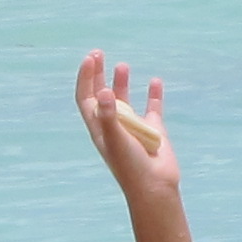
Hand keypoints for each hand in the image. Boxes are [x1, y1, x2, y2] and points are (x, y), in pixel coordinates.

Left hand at [75, 49, 179, 200]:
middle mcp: (114, 125)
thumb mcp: (116, 140)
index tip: (90, 60)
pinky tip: (155, 81)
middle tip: (98, 53)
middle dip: (97, 75)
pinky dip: (154, 94)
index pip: (86, 98)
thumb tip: (103, 91)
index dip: (85, 78)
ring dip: (121, 82)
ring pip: (125, 100)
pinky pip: (153, 108)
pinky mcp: (153, 130)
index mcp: (99, 128)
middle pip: (101, 95)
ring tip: (122, 65)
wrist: (154, 187)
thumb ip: (110, 116)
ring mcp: (133, 127)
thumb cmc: (130, 166)